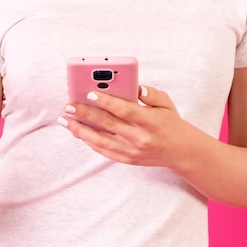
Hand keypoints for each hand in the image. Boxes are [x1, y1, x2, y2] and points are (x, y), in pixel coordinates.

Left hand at [58, 85, 187, 167]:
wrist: (181, 152)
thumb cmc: (170, 122)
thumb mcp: (166, 103)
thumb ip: (150, 93)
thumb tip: (134, 87)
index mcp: (151, 121)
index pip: (125, 110)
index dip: (106, 101)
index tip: (90, 92)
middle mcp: (140, 138)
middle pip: (108, 125)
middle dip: (85, 114)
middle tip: (68, 105)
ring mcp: (132, 151)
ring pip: (101, 141)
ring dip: (80, 130)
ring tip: (64, 119)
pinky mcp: (127, 160)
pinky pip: (104, 150)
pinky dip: (89, 141)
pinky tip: (77, 131)